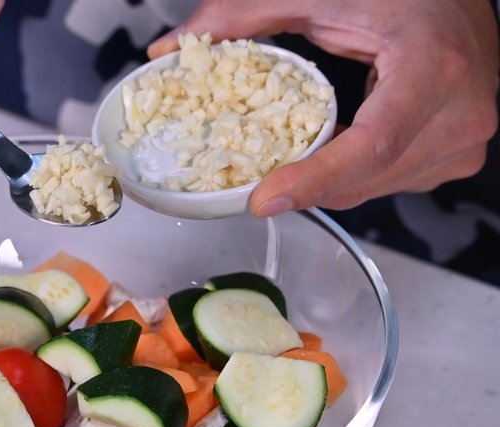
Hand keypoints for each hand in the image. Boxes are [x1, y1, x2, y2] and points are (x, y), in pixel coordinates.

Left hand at [148, 0, 499, 216]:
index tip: (264, 199)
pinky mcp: (456, 157)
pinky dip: (351, 175)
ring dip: (327, 182)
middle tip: (258, 177)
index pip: (371, 146)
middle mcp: (459, 116)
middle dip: (305, 184)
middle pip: (365, 178)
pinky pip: (387, 184)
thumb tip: (172, 47)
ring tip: (301, 153)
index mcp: (433, 69)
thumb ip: (245, 16)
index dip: (314, 179)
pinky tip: (337, 148)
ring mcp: (462, 142)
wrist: (457, 2)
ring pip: (373, 190)